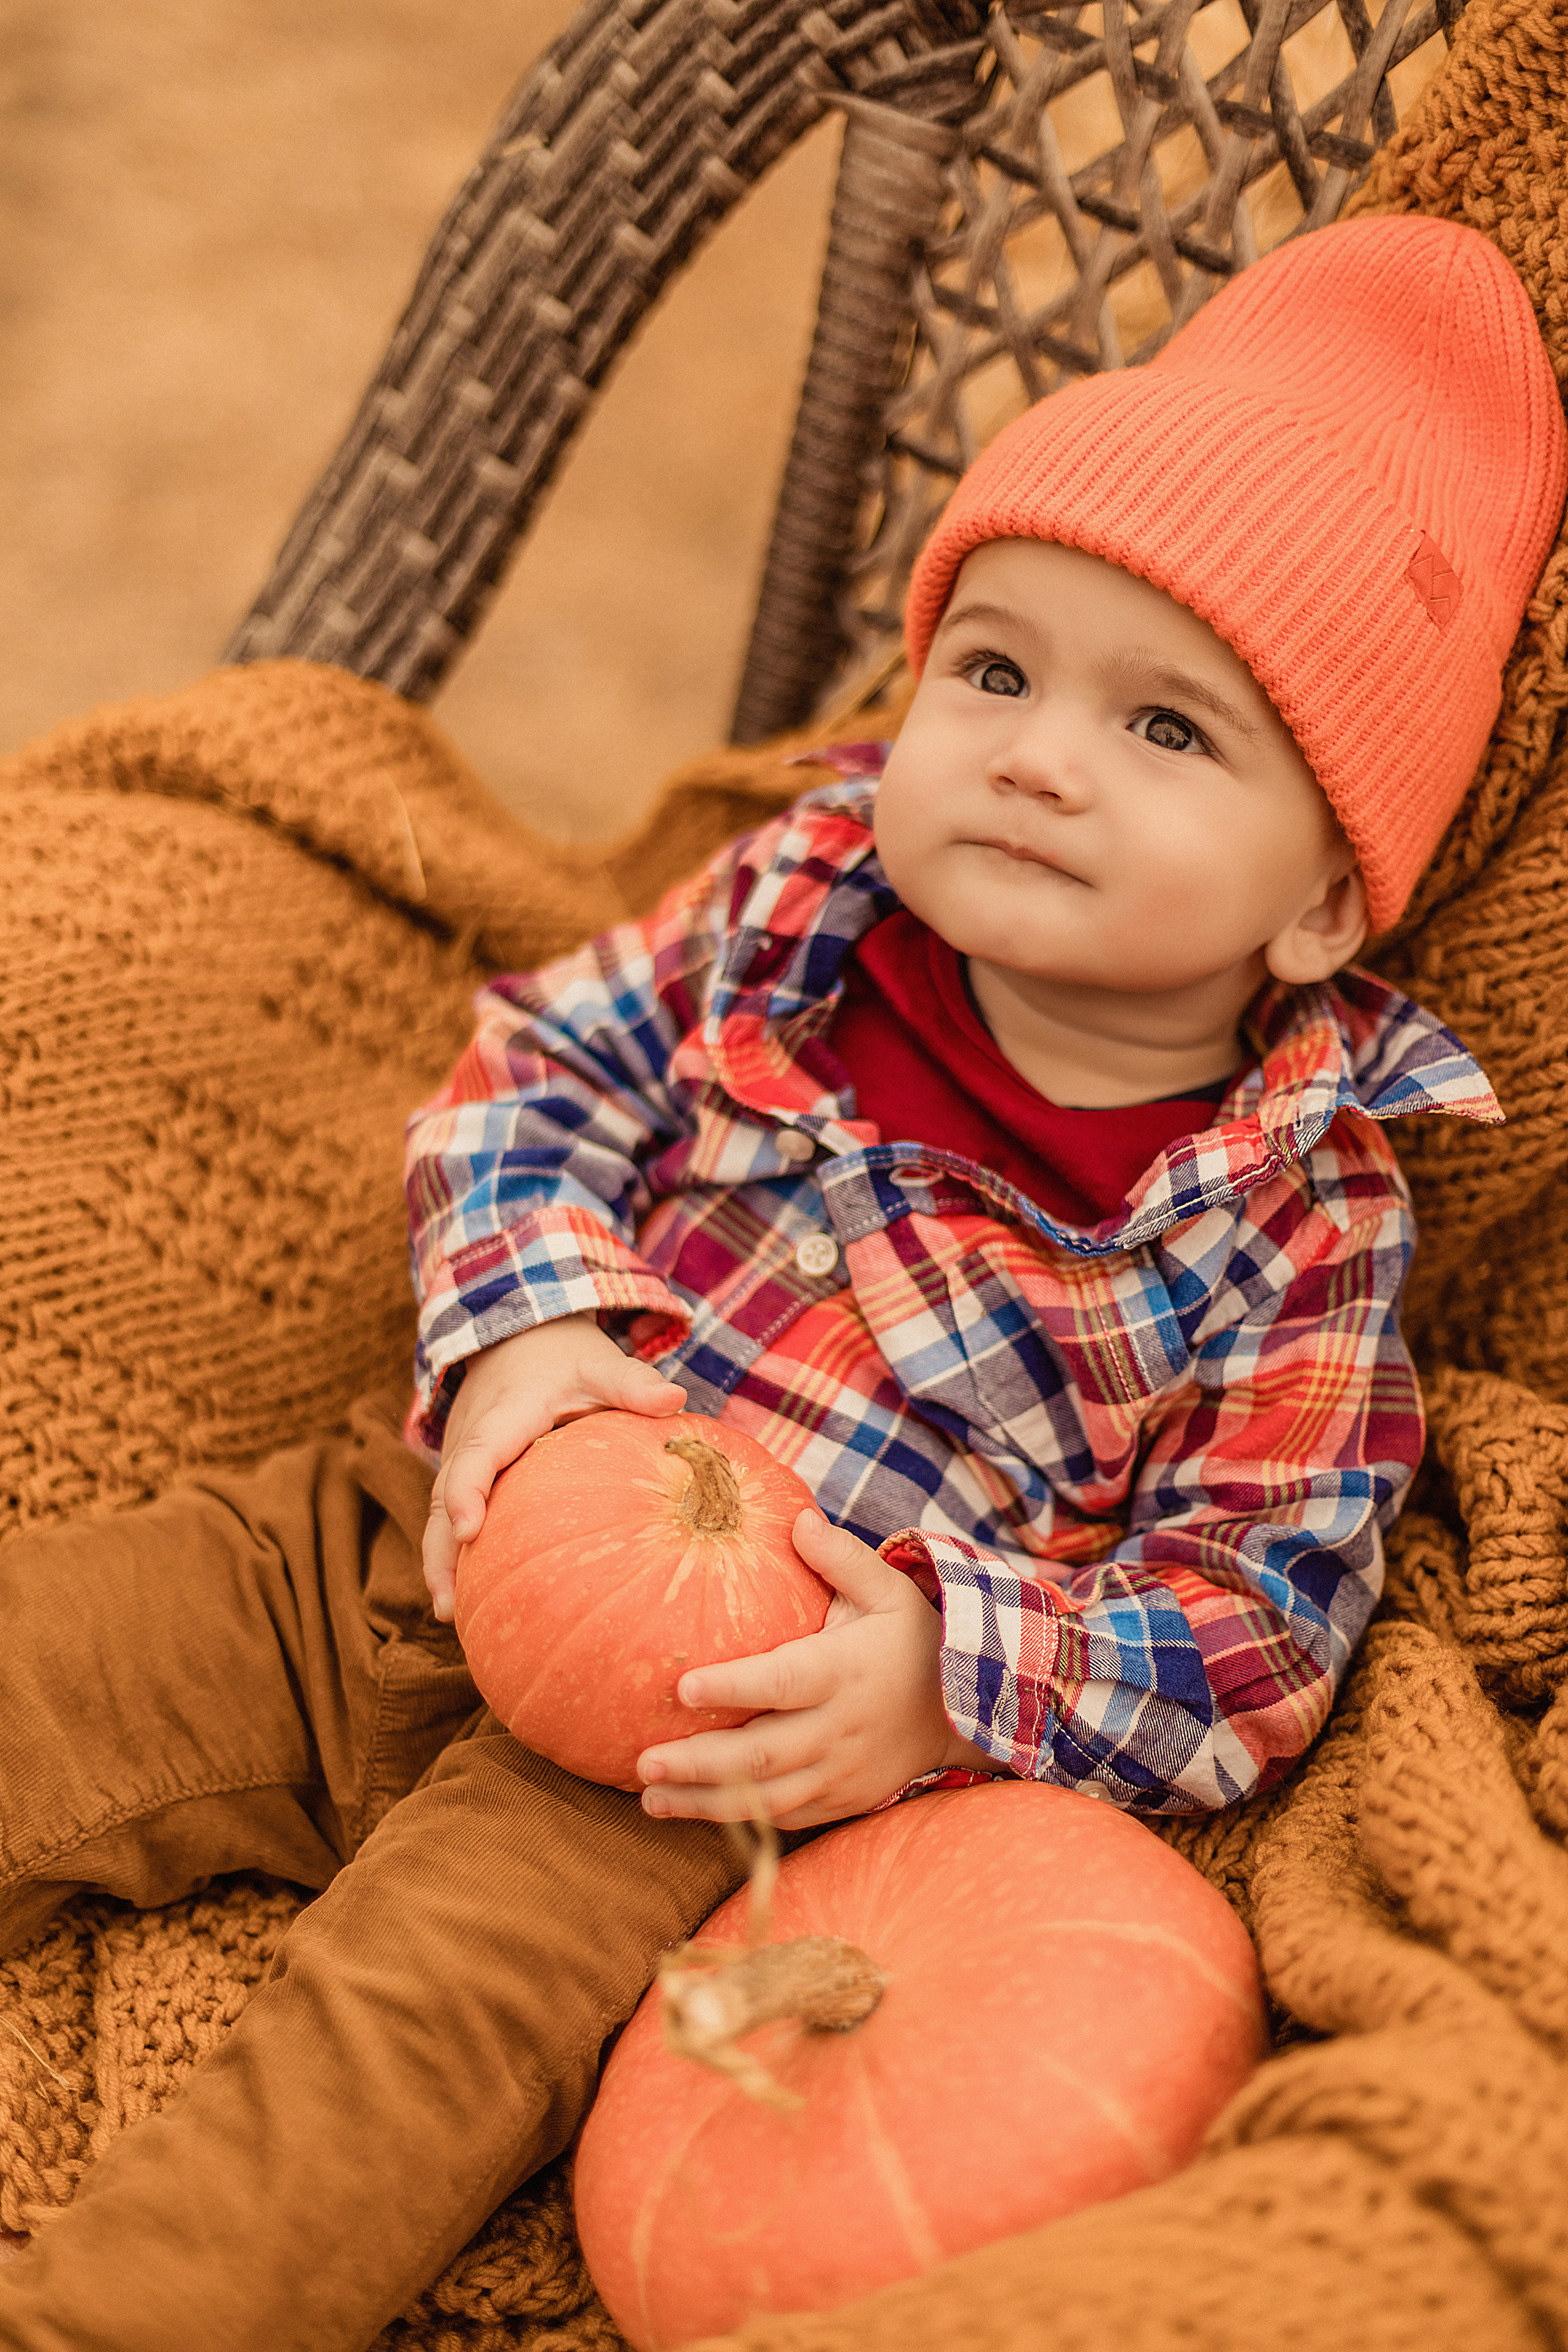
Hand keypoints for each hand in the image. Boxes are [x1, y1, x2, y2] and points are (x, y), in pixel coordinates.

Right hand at [422, 1313, 685, 1620]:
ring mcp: (460, 1459)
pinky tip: (470, 1598)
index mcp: (504, 1415)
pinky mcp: (463, 1473)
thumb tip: (674, 1400)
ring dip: (441, 1562)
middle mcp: (470, 1439)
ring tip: (453, 1614)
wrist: (519, 1340)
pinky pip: (448, 1515)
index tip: (469, 1528)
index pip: (479, 1453)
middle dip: (442, 1551)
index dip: (467, 1490)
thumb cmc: (566, 1361)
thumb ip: (632, 1383)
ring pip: (438, 1513)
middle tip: (452, 1605)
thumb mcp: (600, 1366)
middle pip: (444, 1496)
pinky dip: (452, 1553)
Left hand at [635, 1510, 992, 1829]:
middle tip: (643, 1762)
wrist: (967, 1710)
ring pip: (766, 1800)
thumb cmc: (915, 1638)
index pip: (782, 1683)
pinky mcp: (844, 1800)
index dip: (733, 1688)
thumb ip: (842, 1557)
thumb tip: (796, 1519)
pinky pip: (787, 1819)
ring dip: (705, 1804)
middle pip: (762, 1757)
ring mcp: (842, 1773)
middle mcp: (840, 1730)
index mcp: (844, 1672)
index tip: (682, 1688)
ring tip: (650, 1799)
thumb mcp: (890, 1591)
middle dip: (698, 1763)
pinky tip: (694, 1812)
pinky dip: (741, 1821)